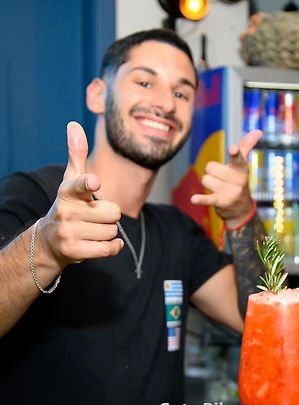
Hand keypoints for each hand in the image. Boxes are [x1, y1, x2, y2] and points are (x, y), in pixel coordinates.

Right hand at [40, 121, 122, 267]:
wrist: (50, 240)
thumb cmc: (69, 205)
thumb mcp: (70, 180)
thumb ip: (76, 154)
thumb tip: (74, 124)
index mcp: (67, 192)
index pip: (80, 185)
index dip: (88, 184)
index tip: (94, 182)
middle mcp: (66, 212)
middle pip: (113, 212)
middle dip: (109, 215)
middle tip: (93, 217)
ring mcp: (69, 233)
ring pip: (112, 230)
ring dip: (108, 231)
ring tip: (91, 229)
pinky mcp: (76, 252)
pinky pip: (110, 248)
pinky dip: (113, 246)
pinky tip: (102, 242)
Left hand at [191, 129, 261, 227]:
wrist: (241, 210)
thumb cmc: (238, 181)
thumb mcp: (242, 166)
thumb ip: (246, 147)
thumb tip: (258, 130)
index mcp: (242, 169)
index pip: (238, 159)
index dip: (235, 153)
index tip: (233, 149)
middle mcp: (237, 181)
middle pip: (210, 167)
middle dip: (212, 173)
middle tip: (222, 179)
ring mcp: (229, 192)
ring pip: (205, 180)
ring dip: (208, 184)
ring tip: (219, 189)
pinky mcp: (221, 203)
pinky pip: (208, 199)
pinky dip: (201, 200)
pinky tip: (194, 199)